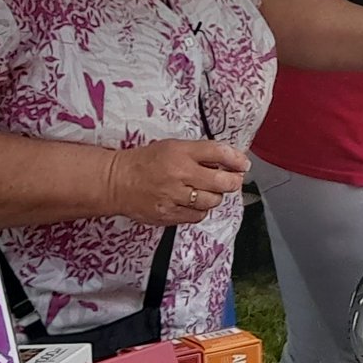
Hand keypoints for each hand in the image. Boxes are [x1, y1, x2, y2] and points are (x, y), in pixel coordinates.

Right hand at [108, 139, 249, 225]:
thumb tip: (228, 161)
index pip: (218, 152)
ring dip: (216, 197)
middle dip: (233, 181)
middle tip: (234, 180)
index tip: (244, 163)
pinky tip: (195, 203)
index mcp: (181, 152)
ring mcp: (174, 196)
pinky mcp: (168, 215)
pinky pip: (197, 216)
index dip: (236, 158)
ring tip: (211, 191)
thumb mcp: (174, 147)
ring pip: (211, 201)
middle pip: (221, 181)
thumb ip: (199, 153)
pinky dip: (201, 210)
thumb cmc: (147, 161)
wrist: (118, 181)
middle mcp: (179, 173)